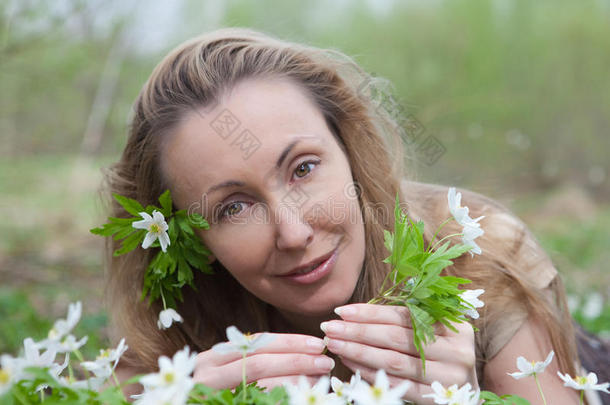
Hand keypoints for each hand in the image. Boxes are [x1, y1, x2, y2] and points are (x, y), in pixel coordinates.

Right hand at [192, 333, 334, 389]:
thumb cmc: (215, 397)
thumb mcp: (232, 375)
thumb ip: (257, 364)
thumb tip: (302, 358)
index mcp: (215, 357)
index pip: (259, 343)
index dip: (291, 342)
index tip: (317, 344)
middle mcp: (208, 371)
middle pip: (260, 359)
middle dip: (297, 358)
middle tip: (325, 361)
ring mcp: (210, 391)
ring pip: (259, 380)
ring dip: (294, 378)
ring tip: (318, 377)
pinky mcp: (219, 404)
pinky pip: (257, 399)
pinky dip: (280, 396)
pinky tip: (299, 394)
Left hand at [321, 303, 476, 403]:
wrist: (465, 395)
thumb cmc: (441, 356)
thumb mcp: (433, 333)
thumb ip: (406, 320)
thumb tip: (354, 313)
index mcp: (455, 326)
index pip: (405, 315)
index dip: (371, 312)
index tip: (342, 310)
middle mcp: (456, 349)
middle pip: (397, 337)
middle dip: (359, 331)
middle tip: (330, 327)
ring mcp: (449, 375)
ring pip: (394, 361)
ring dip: (359, 351)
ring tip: (335, 344)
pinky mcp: (437, 397)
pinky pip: (398, 384)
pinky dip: (370, 373)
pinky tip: (350, 365)